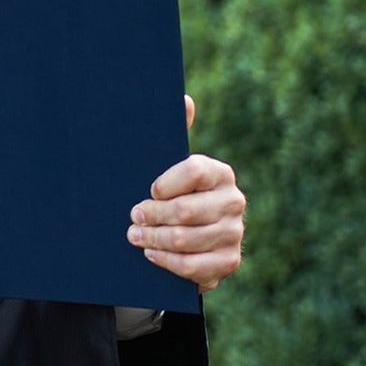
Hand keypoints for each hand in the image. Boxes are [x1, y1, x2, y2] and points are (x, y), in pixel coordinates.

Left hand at [127, 96, 245, 291]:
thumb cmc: (170, 195)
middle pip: (186, 211)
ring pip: (185, 239)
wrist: (185, 238)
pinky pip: (193, 266)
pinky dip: (167, 261)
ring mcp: (234, 233)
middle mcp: (233, 201)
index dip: (165, 183)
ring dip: (153, 239)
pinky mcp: (228, 262)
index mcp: (219, 173)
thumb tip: (184, 99)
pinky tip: (151, 254)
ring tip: (134, 236)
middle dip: (151, 216)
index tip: (148, 190)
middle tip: (132, 217)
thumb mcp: (167, 166)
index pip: (193, 171)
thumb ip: (174, 133)